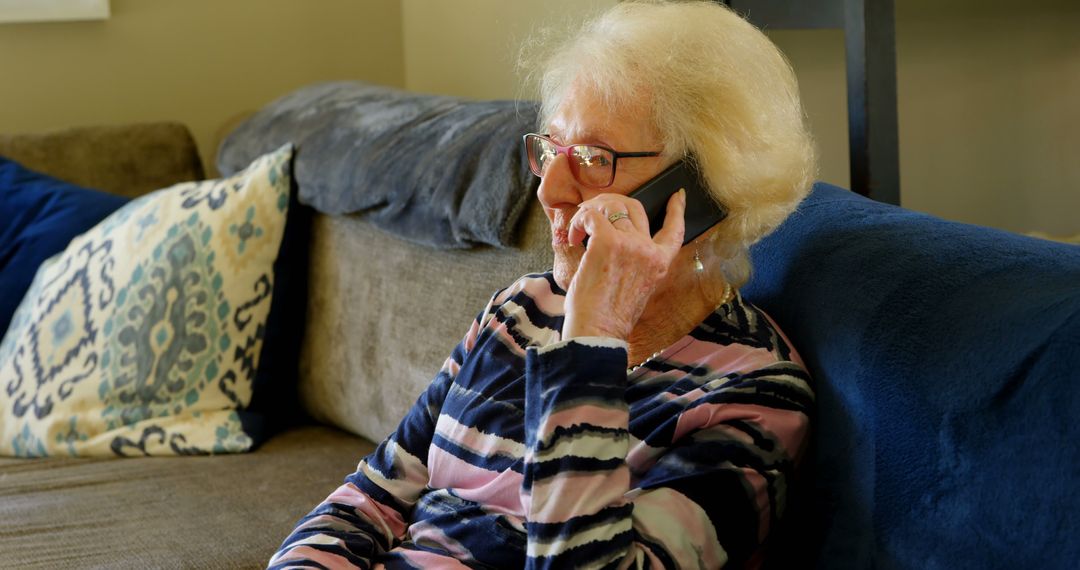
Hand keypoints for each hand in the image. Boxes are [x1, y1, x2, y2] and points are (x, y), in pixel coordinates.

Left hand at [562, 189, 685, 340]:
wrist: (598, 331)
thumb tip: (615, 243)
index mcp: (659, 264)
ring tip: (579, 229)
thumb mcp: (636, 289)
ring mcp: (630, 244)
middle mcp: (649, 251)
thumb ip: (635, 265)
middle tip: (592, 213)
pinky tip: (574, 238)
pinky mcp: (606, 243)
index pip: (675, 231)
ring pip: (613, 206)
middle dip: (611, 203)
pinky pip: (591, 216)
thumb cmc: (609, 317)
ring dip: (591, 211)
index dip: (677, 210)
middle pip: (635, 208)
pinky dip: (579, 222)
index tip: (678, 196)